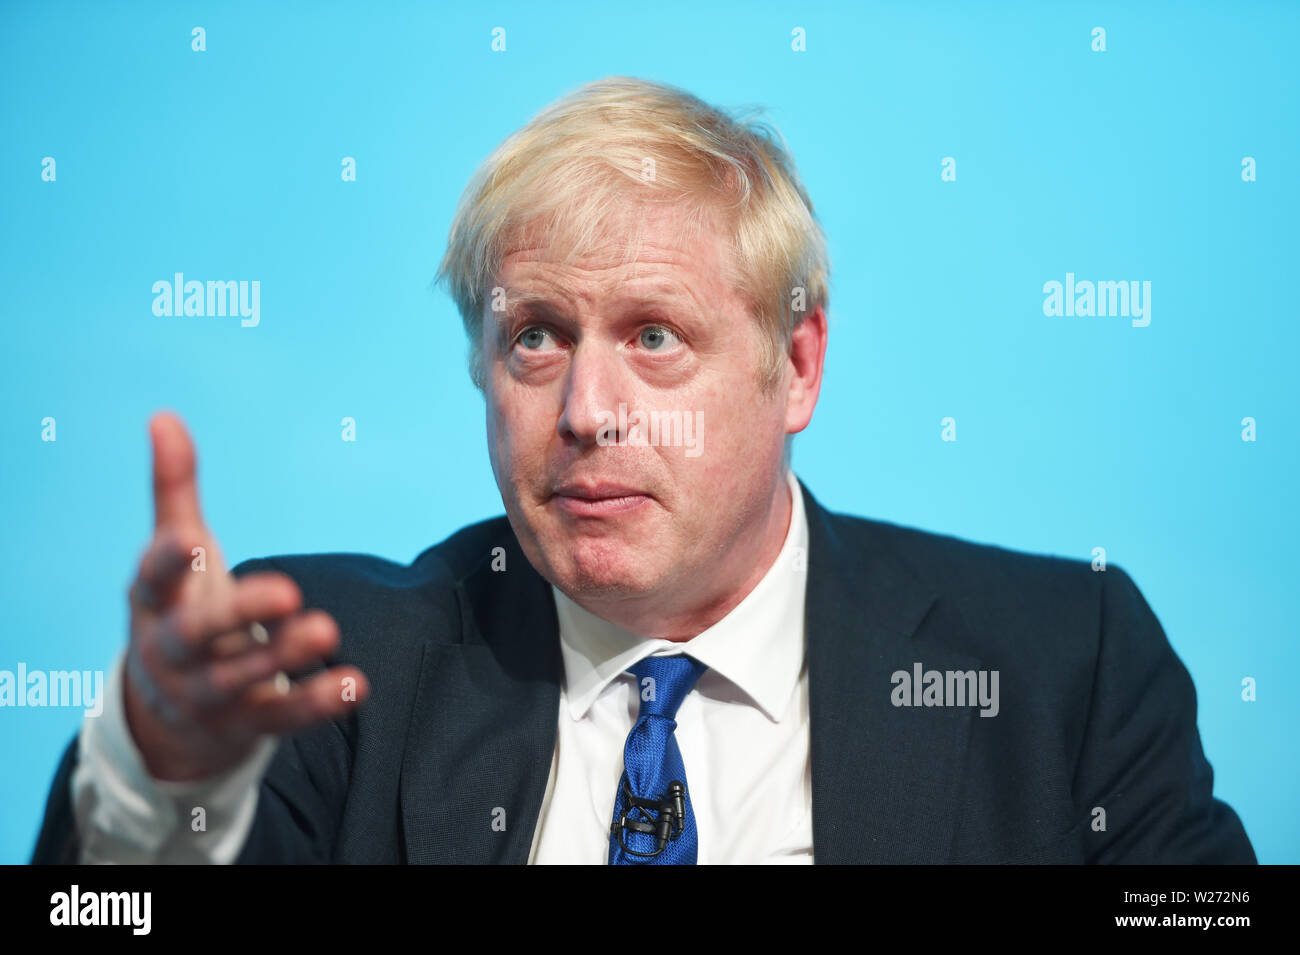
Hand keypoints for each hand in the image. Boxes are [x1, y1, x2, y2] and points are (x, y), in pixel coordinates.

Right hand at [121, 412, 368, 780]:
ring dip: (282, 656)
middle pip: (197, 635)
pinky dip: (317, 703)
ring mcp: (207, 693)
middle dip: (238, 614)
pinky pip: (281, 717)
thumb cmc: (179, 608)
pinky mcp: (246, 724)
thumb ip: (174, 491)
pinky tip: (355, 684)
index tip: (190, 541)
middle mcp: (174, 652)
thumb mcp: (173, 555)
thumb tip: (164, 416)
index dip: (167, 561)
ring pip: (239, 679)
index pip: (154, 580)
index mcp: (156, 602)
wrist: (166, 714)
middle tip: (286, 591)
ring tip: (327, 629)